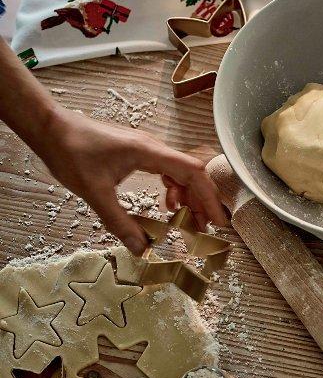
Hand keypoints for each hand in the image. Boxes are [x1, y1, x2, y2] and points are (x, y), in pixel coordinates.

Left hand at [39, 107, 226, 254]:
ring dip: (187, 195)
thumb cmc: (71, 153)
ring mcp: (145, 148)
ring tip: (186, 220)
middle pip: (191, 172)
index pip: (191, 172)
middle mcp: (152, 147)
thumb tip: (141, 249)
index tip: (216, 221)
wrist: (51, 128)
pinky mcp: (136, 152)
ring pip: (179, 171)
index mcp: (148, 152)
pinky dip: (172, 188)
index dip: (208, 197)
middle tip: (204, 228)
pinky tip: (167, 204)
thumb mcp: (95, 193)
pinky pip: (165, 169)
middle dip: (201, 200)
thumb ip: (119, 222)